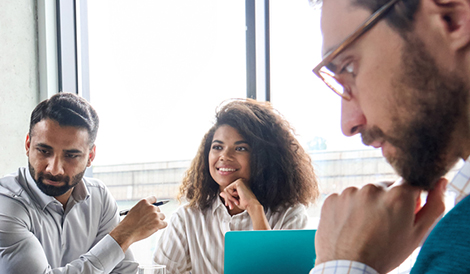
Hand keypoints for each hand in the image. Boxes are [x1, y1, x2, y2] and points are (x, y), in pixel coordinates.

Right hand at [110, 196, 166, 251]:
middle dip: (154, 215)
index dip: (154, 203)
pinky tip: (154, 228)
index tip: (153, 208)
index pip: (154, 198)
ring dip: (158, 221)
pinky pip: (165, 223)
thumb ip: (143, 208)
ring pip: (162, 216)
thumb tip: (153, 209)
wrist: (126, 232)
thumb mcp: (134, 210)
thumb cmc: (128, 223)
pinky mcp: (158, 223)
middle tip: (147, 222)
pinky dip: (161, 226)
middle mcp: (151, 207)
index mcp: (144, 202)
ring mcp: (155, 215)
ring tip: (149, 226)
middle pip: (158, 209)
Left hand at [220, 178, 259, 210]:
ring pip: (226, 190)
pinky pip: (227, 189)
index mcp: (240, 185)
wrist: (251, 205)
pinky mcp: (238, 182)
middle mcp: (240, 181)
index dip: (228, 199)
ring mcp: (239, 181)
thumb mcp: (234, 200)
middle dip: (228, 199)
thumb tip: (220, 193)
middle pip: (227, 190)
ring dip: (230, 198)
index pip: (229, 190)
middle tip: (231, 207)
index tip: (229, 205)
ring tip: (237, 202)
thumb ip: (228, 196)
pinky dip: (230, 196)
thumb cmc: (245, 204)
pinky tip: (238, 197)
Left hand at [315, 178, 446, 272]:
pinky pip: (345, 199)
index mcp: (398, 195)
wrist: (348, 268)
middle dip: (387, 201)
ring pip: (364, 193)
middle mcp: (372, 188)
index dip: (409, 200)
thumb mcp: (417, 235)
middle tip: (383, 225)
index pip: (410, 184)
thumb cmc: (385, 253)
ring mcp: (349, 192)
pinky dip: (348, 209)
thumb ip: (433, 205)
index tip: (403, 215)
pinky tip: (350, 226)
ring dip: (367, 205)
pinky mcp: (332, 199)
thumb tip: (439, 182)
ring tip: (365, 228)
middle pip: (385, 187)